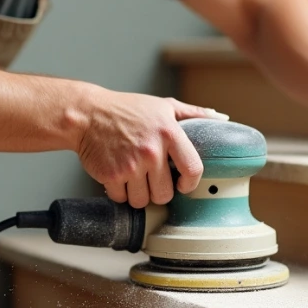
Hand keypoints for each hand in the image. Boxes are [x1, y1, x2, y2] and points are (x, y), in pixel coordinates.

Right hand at [76, 90, 227, 207]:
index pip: (193, 169)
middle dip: (159, 191)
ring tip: (133, 176)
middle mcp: (152, 151)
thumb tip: (220, 118)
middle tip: (151, 179)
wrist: (87, 114)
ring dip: (138, 194)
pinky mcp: (111, 175)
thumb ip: (192, 113)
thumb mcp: (162, 106)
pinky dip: (119, 192)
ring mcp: (131, 165)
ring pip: (143, 201)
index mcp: (169, 133)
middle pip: (165, 194)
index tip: (183, 185)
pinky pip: (121, 199)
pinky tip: (118, 176)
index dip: (190, 183)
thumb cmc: (126, 110)